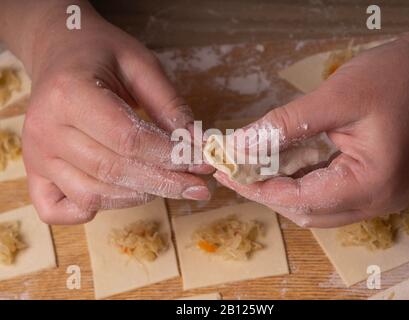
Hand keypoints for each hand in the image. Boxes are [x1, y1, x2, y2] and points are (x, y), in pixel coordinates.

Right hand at [19, 6, 210, 223]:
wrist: (58, 52)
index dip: (171, 156)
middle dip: (165, 183)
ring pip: (93, 194)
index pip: (129, 139)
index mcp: (70, 93)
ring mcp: (35, 155)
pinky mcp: (33, 171)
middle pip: (114, 171)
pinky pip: (59, 210)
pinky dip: (91, 210)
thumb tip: (198, 144)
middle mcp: (46, 129)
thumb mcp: (141, 63)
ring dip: (139, 195)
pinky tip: (118, 195)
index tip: (203, 164)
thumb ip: (169, 103)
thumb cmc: (100, 54)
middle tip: (200, 187)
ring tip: (170, 185)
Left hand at [215, 29, 408, 227]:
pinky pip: (326, 192)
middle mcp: (376, 200)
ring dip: (279, 188)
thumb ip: (283, 125)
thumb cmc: (392, 78)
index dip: (258, 187)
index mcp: (372, 183)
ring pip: (314, 206)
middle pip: (306, 210)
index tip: (226, 171)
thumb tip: (237, 145)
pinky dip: (298, 181)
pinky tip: (276, 164)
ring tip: (247, 166)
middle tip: (232, 169)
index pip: (301, 198)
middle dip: (265, 191)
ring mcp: (376, 196)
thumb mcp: (334, 98)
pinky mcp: (371, 184)